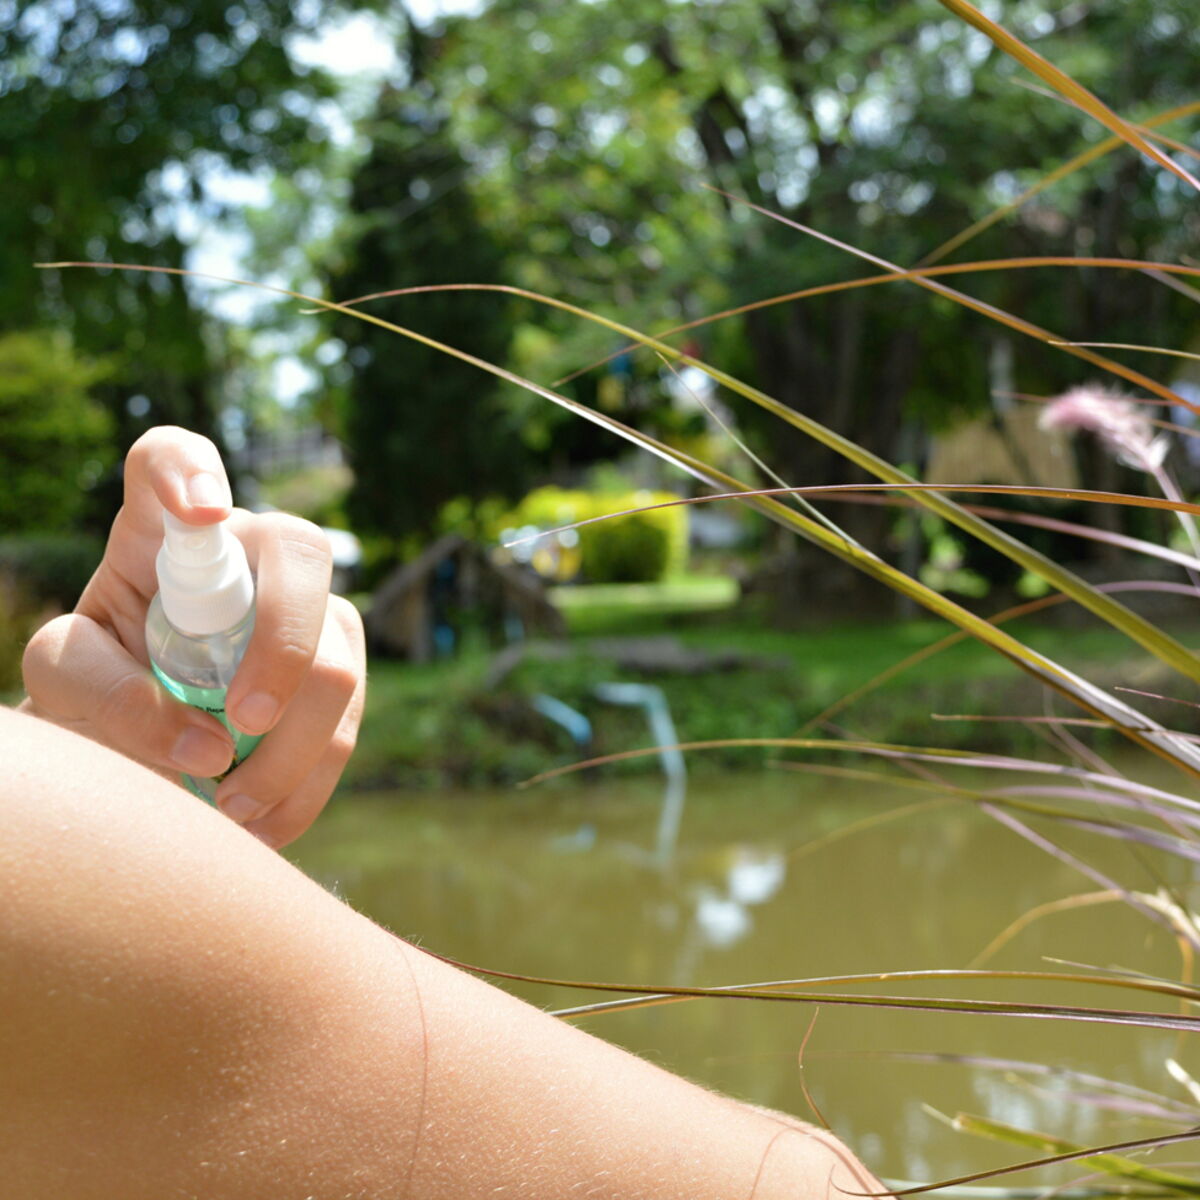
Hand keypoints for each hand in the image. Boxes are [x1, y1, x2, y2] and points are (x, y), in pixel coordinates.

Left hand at [21, 426, 365, 847]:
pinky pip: (351, 723)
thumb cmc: (93, 691)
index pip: (171, 459)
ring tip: (231, 808)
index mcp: (158, 534)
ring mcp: (303, 613)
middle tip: (245, 718)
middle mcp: (245, 557)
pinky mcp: (337, 675)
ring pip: (341, 652)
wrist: (132, 742)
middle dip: (286, 640)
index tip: (201, 516)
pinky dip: (310, 784)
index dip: (190, 469)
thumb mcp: (64, 686)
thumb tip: (210, 745)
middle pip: (299, 552)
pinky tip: (263, 822)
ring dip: (297, 744)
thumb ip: (107, 696)